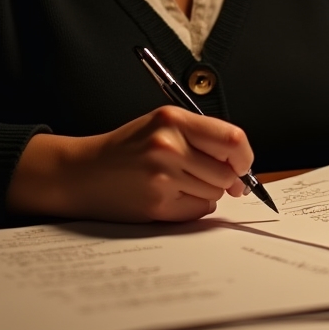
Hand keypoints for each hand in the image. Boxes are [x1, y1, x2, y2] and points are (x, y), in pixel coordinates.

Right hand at [6, 106, 251, 222]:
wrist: (84, 172)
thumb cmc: (127, 149)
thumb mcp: (161, 126)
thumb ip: (200, 137)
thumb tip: (240, 165)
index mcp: (173, 119)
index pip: (231, 139)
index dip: (244, 156)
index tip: (243, 164)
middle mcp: (169, 145)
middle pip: (226, 171)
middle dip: (226, 179)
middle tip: (210, 178)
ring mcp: (163, 176)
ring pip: (214, 192)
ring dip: (206, 192)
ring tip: (179, 182)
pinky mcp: (158, 203)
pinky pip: (198, 210)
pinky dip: (192, 206)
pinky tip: (170, 196)